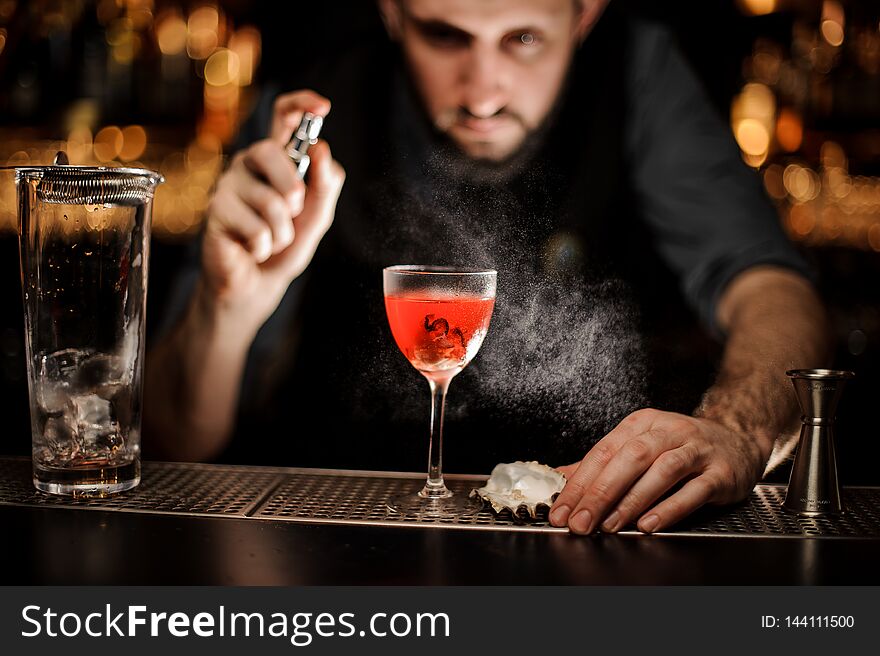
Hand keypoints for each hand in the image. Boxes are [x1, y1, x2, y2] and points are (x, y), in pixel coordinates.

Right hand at [201, 89, 345, 327]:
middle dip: (292, 187)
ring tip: (271, 239)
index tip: (322, 107)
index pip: (283, 117)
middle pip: (271, 152)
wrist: (258, 283)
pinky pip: (256, 228)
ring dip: (282, 232)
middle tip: (293, 210)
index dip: (301, 104)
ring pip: (270, 201)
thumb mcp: (317, 215)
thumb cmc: (286, 245)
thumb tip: (322, 150)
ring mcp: (229, 185)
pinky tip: (252, 248)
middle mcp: (249, 165)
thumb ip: (325, 185)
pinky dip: (264, 246)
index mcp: (278, 159)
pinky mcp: (216, 211)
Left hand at [549, 408, 769, 533]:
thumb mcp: (640, 446)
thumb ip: (602, 465)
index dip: (579, 483)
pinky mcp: (720, 471)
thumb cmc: (681, 447)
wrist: (737, 438)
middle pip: (628, 459)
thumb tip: (560, 479)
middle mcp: (668, 431)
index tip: (561, 510)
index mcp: (641, 424)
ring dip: (632, 500)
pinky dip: (670, 508)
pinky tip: (650, 524)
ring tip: (610, 525)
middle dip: (600, 493)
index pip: (603, 452)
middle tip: (580, 522)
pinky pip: (693, 490)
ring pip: (660, 471)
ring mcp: (696, 450)